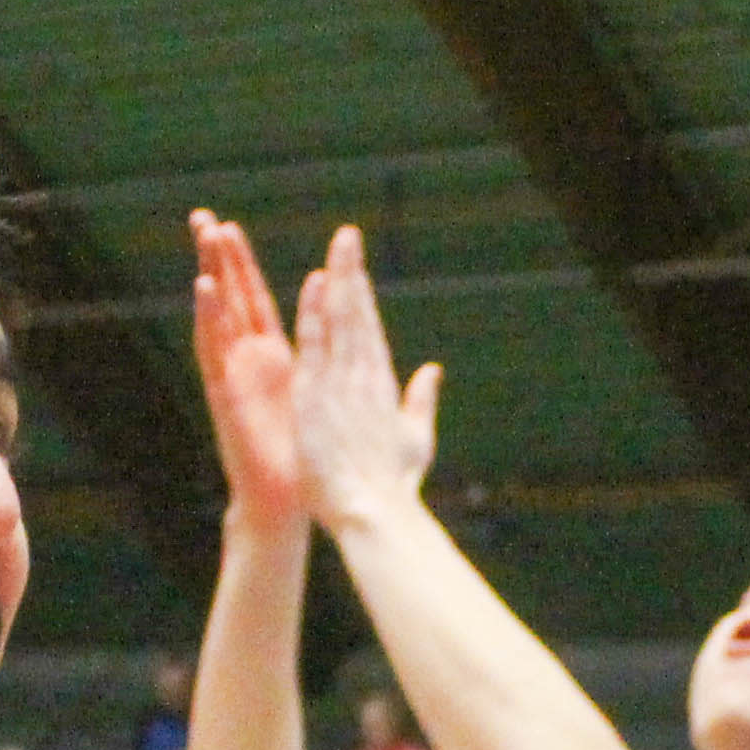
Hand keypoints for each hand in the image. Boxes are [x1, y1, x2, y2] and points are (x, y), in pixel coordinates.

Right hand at [188, 213, 310, 533]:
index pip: (254, 301)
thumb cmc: (306, 462)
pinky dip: (209, 319)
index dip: (241, 266)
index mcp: (274, 360)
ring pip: (218, 316)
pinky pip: (214, 352)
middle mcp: (248, 364)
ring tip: (203, 238)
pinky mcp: (228, 397)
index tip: (228, 227)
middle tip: (202, 217)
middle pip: (229, 299)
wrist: (287, 506)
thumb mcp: (325, 402)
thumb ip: (332, 366)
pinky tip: (204, 289)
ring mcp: (234, 378)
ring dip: (211, 275)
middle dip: (217, 259)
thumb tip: (347, 340)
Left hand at [279, 226, 439, 535]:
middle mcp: (365, 377)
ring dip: (339, 279)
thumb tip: (433, 372)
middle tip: (348, 236)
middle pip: (358, 315)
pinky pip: (316, 345)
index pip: (370, 331)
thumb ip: (420, 401)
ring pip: (341, 321)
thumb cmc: (393, 487)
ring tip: (338, 245)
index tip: (354, 268)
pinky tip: (316, 283)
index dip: (361, 297)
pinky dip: (317, 312)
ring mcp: (343, 384)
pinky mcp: (320, 396)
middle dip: (352, 273)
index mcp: (384, 387)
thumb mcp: (413, 439)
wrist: (376, 514)